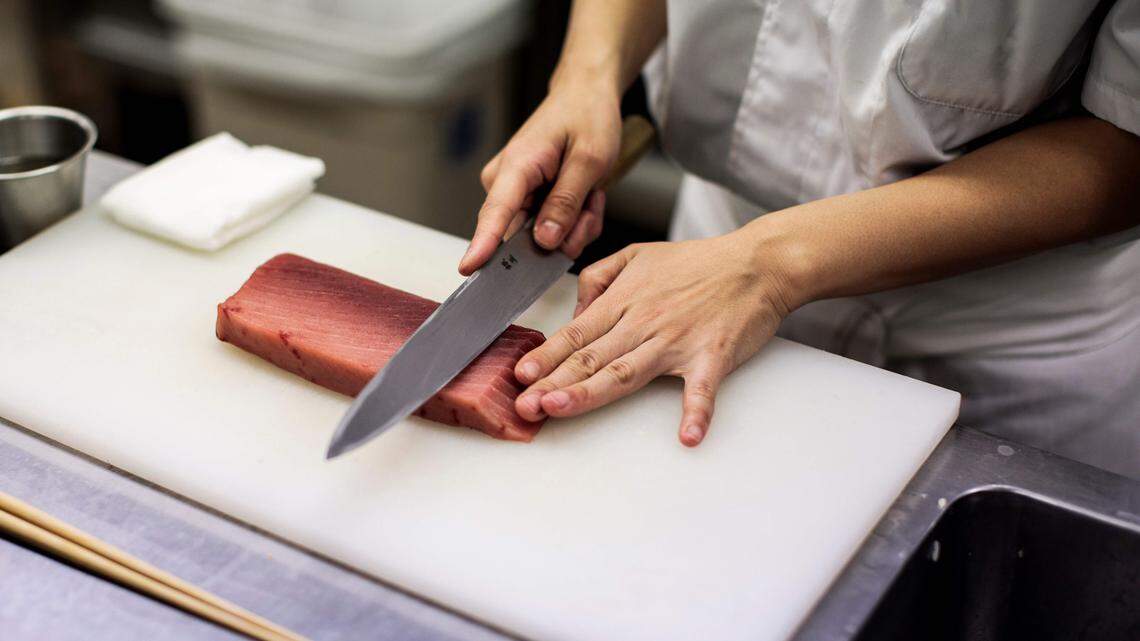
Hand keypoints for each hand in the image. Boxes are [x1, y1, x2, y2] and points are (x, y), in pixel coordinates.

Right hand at [459, 78, 621, 274]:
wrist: (585, 96)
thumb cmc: (586, 116)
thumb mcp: (590, 158)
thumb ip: (566, 202)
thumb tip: (545, 240)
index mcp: (517, 166)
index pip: (495, 213)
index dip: (482, 244)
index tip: (469, 268)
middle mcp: (505, 182)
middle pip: (526, 237)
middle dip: (568, 231)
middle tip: (593, 203)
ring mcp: (514, 193)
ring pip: (542, 238)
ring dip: (575, 225)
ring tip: (591, 195)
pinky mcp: (525, 201)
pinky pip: (549, 230)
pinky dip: (574, 220)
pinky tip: (585, 197)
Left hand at [512, 231, 796, 445]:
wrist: (757, 263)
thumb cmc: (700, 262)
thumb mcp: (638, 255)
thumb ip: (599, 278)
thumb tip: (576, 310)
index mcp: (625, 301)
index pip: (576, 333)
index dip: (546, 356)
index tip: (520, 375)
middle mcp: (644, 322)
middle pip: (591, 357)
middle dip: (553, 382)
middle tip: (524, 404)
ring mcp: (677, 341)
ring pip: (626, 371)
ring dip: (592, 391)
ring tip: (562, 408)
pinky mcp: (712, 356)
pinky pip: (702, 388)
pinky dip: (697, 412)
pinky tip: (689, 435)